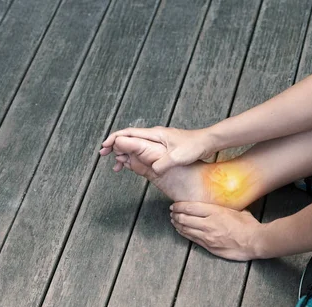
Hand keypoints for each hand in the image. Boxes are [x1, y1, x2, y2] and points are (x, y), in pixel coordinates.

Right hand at [100, 126, 215, 173]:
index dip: (115, 139)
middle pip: (129, 138)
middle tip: (103, 155)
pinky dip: (135, 157)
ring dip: (124, 153)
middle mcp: (155, 136)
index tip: (105, 147)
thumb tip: (152, 169)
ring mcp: (159, 142)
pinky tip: (132, 165)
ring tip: (116, 164)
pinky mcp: (163, 149)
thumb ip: (163, 163)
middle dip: (115, 146)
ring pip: (136, 145)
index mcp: (155, 134)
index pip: (129, 133)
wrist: (208, 142)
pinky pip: (144, 151)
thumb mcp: (178, 157)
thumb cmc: (194, 146)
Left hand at [170, 202, 262, 260]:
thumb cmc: (249, 226)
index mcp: (215, 211)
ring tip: (173, 221)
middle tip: (172, 213)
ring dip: (177, 225)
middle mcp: (208, 223)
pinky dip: (184, 234)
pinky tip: (181, 231)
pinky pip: (192, 239)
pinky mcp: (209, 246)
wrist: (254, 242)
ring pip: (186, 229)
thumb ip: (227, 208)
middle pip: (184, 218)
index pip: (190, 207)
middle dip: (176, 215)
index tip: (174, 205)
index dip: (179, 206)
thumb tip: (225, 204)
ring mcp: (207, 236)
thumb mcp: (238, 210)